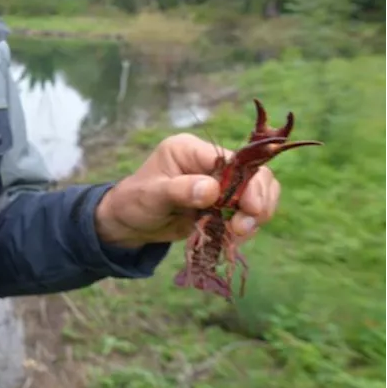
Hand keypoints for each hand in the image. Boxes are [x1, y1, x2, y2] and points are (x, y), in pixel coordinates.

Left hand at [93, 132, 280, 248]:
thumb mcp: (152, 196)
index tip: (250, 208)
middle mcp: (209, 162)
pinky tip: (234, 237)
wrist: (130, 223)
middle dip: (256, 202)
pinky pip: (248, 211)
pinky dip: (247, 225)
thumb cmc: (134, 202)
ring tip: (238, 234)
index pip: (232, 160)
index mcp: (190, 149)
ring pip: (258, 192)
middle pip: (254, 175)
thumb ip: (180, 191)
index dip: (247, 183)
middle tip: (243, 228)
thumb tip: (212, 190)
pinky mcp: (223, 203)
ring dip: (255, 215)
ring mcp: (219, 183)